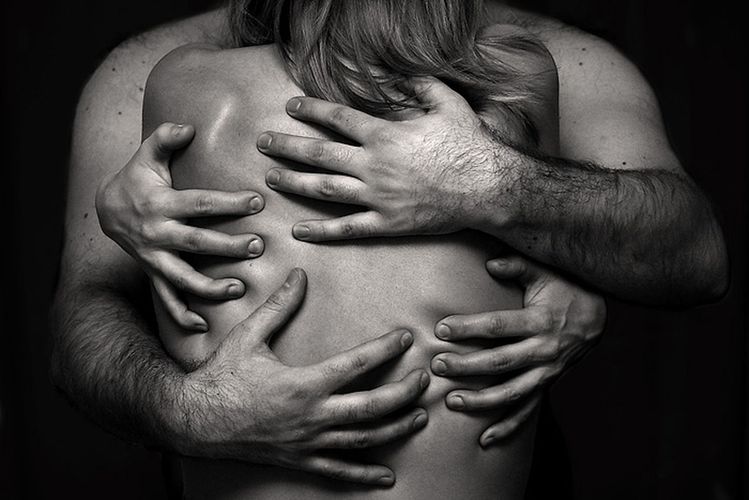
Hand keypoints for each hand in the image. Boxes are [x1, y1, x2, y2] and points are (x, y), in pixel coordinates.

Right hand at [96, 122, 265, 330]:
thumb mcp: (146, 155)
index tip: (257, 202)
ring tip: (239, 289)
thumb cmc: (136, 178)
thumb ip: (165, 138)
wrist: (106, 209)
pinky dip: (181, 314)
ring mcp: (154, 258)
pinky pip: (166, 298)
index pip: (200, 204)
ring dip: (210, 286)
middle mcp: (157, 234)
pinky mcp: (152, 273)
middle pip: (197, 242)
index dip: (228, 202)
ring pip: (183, 277)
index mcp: (161, 204)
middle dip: (228, 245)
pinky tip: (202, 326)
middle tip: (257, 246)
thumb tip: (189, 127)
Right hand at [179, 268, 429, 485]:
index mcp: (303, 384)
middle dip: (404, 393)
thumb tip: (299, 276)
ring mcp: (308, 442)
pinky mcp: (300, 459)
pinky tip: (387, 475)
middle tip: (425, 379)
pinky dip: (365, 473)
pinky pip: (338, 471)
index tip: (405, 337)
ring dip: (396, 427)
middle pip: (373, 407)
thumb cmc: (221, 377)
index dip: (385, 349)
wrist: (194, 421)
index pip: (357, 365)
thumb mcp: (248, 336)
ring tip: (420, 416)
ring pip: (363, 438)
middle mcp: (312, 416)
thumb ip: (278, 306)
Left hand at [257, 77, 504, 240]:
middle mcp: (373, 165)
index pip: (337, 119)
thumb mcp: (448, 104)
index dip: (311, 110)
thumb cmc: (470, 145)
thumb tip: (403, 74)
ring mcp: (377, 196)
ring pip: (324, 189)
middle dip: (287, 147)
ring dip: (294, 183)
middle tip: (263, 143)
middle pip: (319, 153)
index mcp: (384, 135)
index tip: (290, 107)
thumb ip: (422, 86)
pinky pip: (348, 228)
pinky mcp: (387, 223)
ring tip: (271, 179)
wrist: (488, 187)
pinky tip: (299, 231)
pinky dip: (322, 231)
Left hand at [429, 255, 604, 445]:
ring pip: (512, 393)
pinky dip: (507, 427)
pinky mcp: (547, 385)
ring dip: (481, 401)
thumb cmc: (564, 287)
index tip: (441, 329)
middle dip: (466, 366)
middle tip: (437, 366)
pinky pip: (528, 411)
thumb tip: (490, 263)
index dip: (468, 328)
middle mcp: (545, 350)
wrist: (597, 316)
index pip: (498, 326)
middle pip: (500, 363)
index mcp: (541, 320)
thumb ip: (517, 266)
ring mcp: (547, 372)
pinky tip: (484, 439)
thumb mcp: (544, 271)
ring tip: (452, 401)